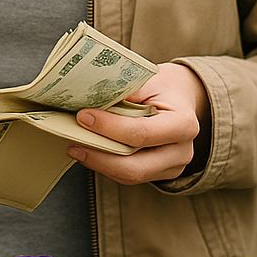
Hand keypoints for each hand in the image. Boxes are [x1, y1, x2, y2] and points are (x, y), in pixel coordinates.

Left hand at [66, 63, 210, 184]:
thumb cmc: (162, 87)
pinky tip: (90, 152)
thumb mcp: (149, 80)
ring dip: (99, 164)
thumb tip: (91, 97)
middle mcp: (182, 151)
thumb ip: (125, 90)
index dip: (108, 127)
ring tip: (76, 148)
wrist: (181, 98)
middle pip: (135, 167)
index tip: (84, 116)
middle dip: (100, 156)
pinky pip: (130, 176)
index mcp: (183, 123)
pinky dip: (107, 165)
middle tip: (73, 143)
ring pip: (130, 176)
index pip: (140, 133)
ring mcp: (173, 166)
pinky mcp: (160, 174)